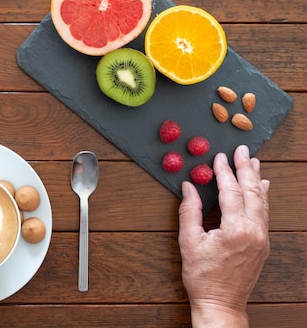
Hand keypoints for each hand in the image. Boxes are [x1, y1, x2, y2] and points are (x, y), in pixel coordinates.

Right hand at [178, 145, 269, 326]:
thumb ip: (189, 211)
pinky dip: (262, 197)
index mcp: (235, 230)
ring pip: (262, 201)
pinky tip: (262, 187)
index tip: (219, 157)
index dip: (224, 172)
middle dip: (245, 168)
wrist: (221, 303)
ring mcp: (262, 238)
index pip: (230, 192)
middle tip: (242, 150)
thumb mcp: (189, 242)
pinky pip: (265, 213)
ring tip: (253, 162)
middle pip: (252, 192)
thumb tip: (188, 187)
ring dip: (256, 180)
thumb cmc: (203, 277)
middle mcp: (254, 232)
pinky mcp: (263, 244)